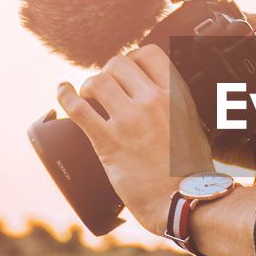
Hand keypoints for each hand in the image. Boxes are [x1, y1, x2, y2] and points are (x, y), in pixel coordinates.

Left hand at [56, 45, 213, 235]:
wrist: (184, 201)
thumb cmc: (191, 171)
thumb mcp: (194, 126)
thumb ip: (176, 107)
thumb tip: (161, 98)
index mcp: (177, 96)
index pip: (149, 53)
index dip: (132, 58)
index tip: (126, 71)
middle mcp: (154, 102)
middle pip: (120, 63)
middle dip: (108, 72)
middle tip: (105, 88)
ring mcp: (130, 121)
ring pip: (99, 81)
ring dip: (89, 85)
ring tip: (88, 96)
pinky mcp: (109, 142)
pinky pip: (78, 108)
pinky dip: (65, 95)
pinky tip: (62, 91)